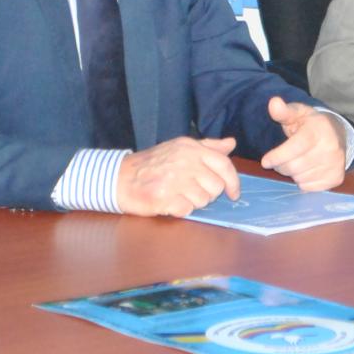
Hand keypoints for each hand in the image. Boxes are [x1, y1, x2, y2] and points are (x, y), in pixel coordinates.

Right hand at [115, 136, 239, 216]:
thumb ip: (208, 147)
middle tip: (191, 191)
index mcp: (191, 148)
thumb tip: (231, 143)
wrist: (120, 177)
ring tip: (178, 194)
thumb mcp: (180, 148)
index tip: (233, 193)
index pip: (224, 164)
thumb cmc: (153, 164)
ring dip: (193, 202)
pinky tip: (170, 202)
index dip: (233, 181)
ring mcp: (174, 180)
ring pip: (203, 200)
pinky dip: (181, 210)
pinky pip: (187, 210)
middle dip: (208, 194)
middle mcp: (184, 161)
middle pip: (216, 187)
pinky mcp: (164, 198)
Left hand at [261, 96, 346, 191]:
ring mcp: (335, 164)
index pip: (294, 148)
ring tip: (296, 162)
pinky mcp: (337, 178)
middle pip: (294, 167)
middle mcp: (330, 148)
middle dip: (281, 166)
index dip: (277, 156)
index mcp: (319, 130)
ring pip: (300, 178)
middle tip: (281, 160)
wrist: (337, 134)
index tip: (265, 161)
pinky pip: (309, 187)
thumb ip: (283, 111)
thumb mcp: (297, 113)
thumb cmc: (311, 124)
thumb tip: (273, 103)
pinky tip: (306, 170)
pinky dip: (303, 181)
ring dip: (292, 173)